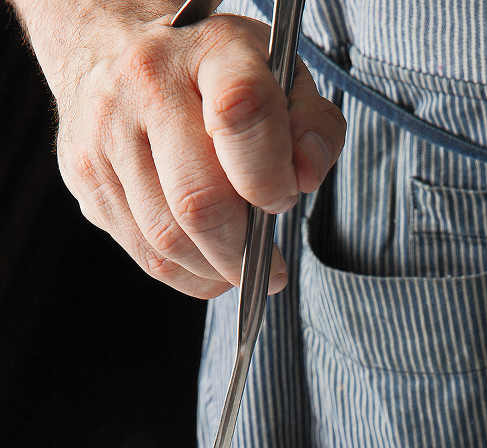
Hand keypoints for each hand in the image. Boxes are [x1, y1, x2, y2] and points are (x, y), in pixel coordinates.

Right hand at [48, 8, 344, 297]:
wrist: (113, 45)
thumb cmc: (212, 74)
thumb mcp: (279, 76)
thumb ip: (313, 125)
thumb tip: (305, 177)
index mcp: (207, 50)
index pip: (244, 113)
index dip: (271, 176)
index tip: (284, 198)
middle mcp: (146, 85)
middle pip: (199, 199)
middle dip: (243, 249)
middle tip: (269, 262)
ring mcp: (106, 132)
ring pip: (167, 239)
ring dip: (216, 269)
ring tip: (239, 263)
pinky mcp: (85, 174)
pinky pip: (144, 253)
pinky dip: (188, 274)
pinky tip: (208, 264)